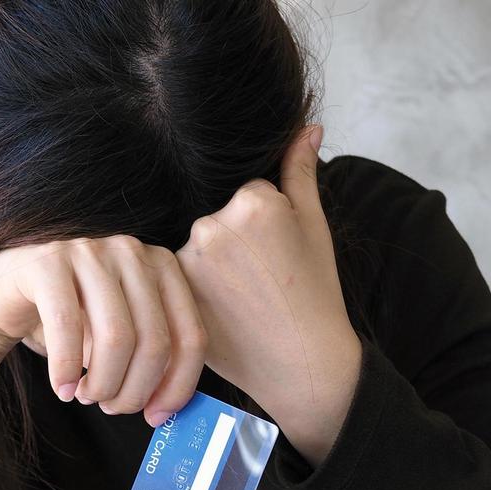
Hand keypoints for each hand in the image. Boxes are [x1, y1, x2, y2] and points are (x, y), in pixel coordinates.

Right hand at [0, 235, 207, 425]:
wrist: (2, 294)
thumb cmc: (70, 321)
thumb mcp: (121, 337)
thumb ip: (152, 360)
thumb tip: (168, 409)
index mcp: (163, 267)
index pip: (191, 335)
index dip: (178, 385)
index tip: (156, 417)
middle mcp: (132, 251)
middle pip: (154, 341)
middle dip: (134, 390)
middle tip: (113, 408)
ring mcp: (90, 251)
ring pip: (116, 337)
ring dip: (103, 383)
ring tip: (87, 397)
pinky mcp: (48, 262)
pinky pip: (68, 328)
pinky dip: (67, 370)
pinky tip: (63, 389)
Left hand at [175, 124, 361, 464]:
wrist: (303, 361)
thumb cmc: (315, 294)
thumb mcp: (315, 227)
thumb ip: (302, 172)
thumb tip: (306, 126)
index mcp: (254, 200)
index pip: (247, 194)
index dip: (265, 228)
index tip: (278, 259)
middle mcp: (215, 223)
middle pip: (217, 215)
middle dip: (236, 244)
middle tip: (261, 281)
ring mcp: (190, 258)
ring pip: (197, 244)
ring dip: (213, 264)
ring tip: (243, 298)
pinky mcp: (175, 289)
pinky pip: (179, 273)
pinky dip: (197, 286)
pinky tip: (223, 308)